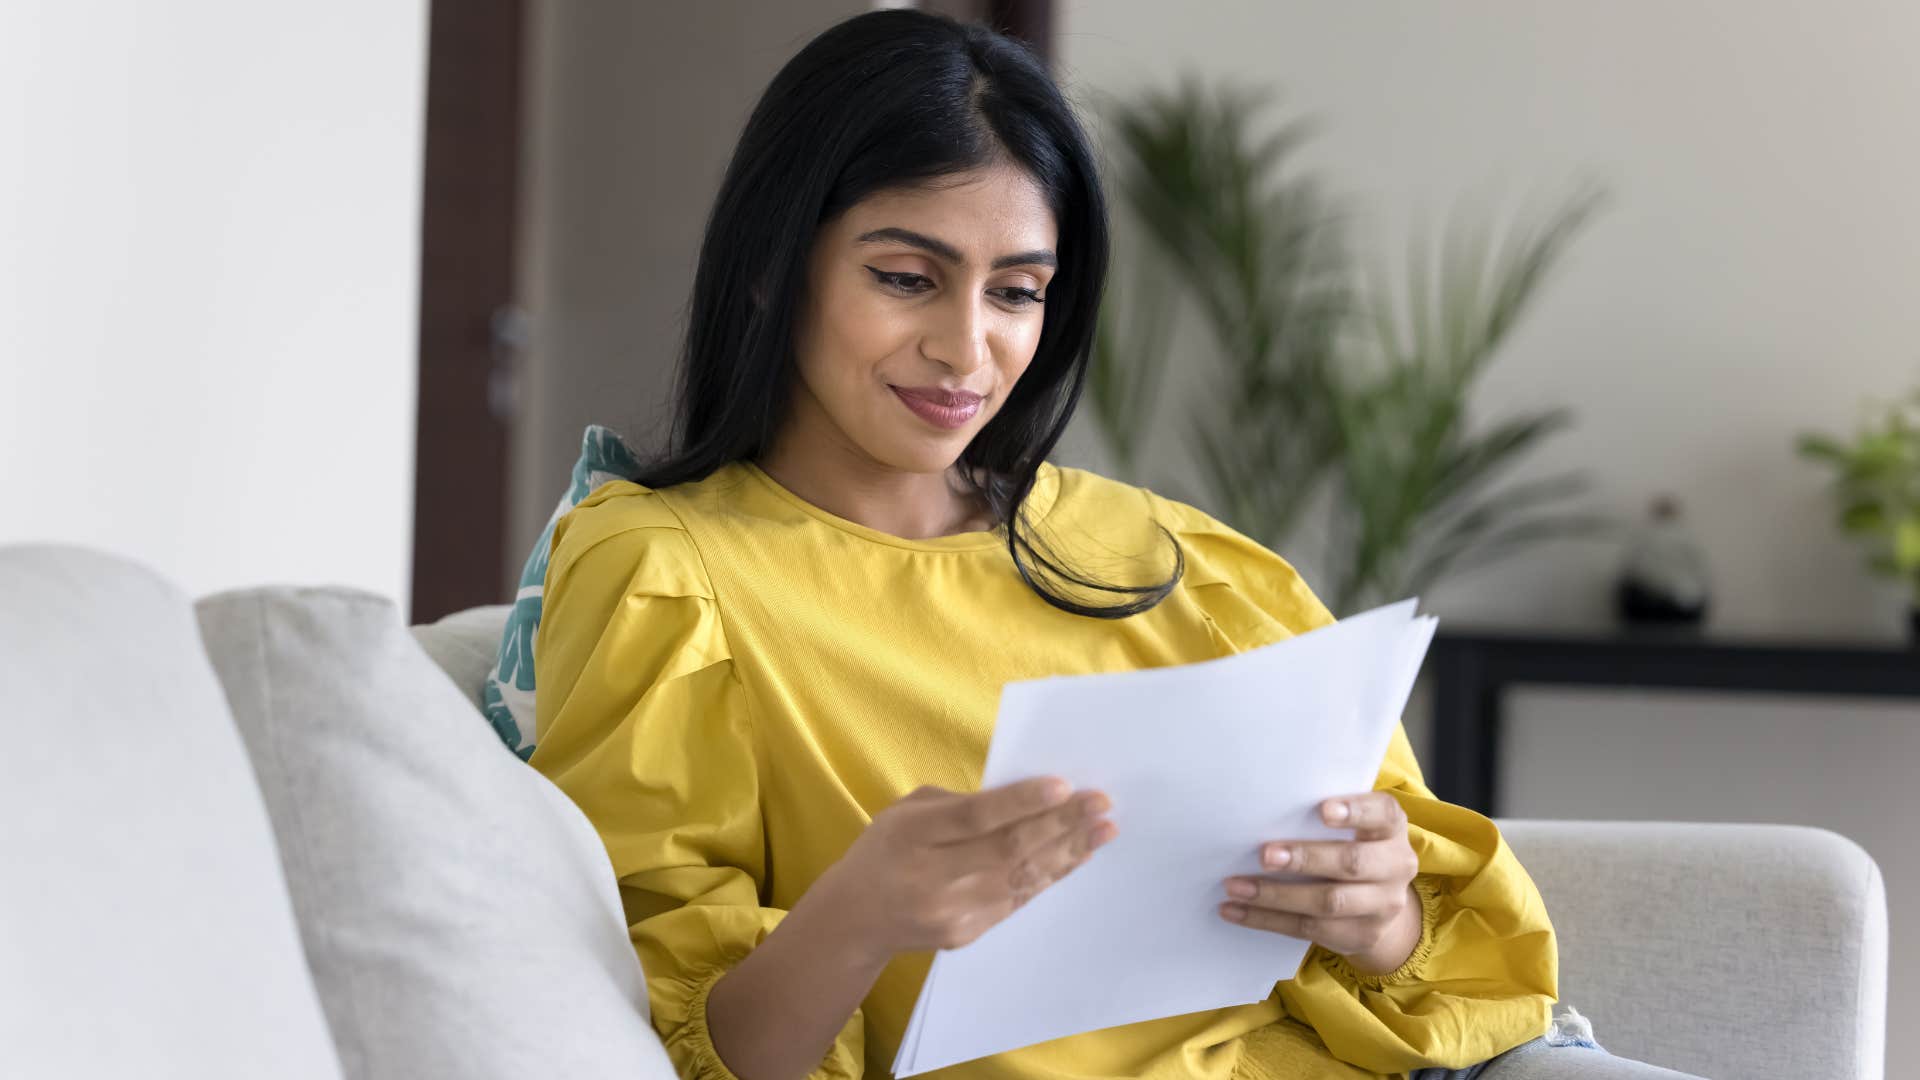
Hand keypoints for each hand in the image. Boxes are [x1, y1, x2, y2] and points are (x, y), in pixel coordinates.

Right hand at [813, 778, 1116, 963]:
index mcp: (913, 834)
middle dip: (1061, 824)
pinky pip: (1018, 899)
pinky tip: (1077, 855)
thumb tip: (1025, 799)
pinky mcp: (967, 933)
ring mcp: (951, 911)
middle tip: (1101, 803)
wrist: (857, 918)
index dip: (1021, 802)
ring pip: (1021, 877)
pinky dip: (1051, 875)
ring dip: (1068, 850)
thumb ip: (960, 805)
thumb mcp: (907, 811)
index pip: (974, 819)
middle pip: (1007, 849)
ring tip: (1104, 829)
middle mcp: (932, 876)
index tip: (1064, 786)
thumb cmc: (887, 849)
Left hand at [1219, 791, 1422, 975]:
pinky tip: (1235, 911)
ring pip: (1327, 902)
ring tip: (1236, 887)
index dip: (1355, 811)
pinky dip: (1267, 920)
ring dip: (1275, 895)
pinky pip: (1309, 929)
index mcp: (1391, 827)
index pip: (1383, 814)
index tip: (1322, 810)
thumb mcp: (1352, 826)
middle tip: (1264, 855)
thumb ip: (1321, 816)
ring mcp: (1383, 905)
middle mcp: (1396, 865)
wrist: (1381, 902)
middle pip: (1351, 863)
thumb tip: (1261, 809)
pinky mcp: (1361, 935)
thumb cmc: (1350, 844)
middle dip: (1305, 859)